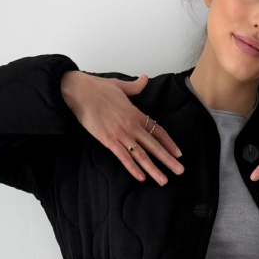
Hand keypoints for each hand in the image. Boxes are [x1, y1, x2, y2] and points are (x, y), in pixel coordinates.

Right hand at [60, 70, 182, 184]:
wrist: (79, 91)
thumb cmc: (98, 88)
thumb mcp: (120, 85)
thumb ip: (135, 86)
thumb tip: (145, 78)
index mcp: (136, 113)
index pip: (158, 131)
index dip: (169, 143)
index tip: (178, 153)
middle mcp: (132, 126)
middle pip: (154, 146)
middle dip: (168, 160)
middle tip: (180, 171)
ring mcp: (120, 134)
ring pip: (141, 155)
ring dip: (154, 169)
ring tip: (164, 180)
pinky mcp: (108, 141)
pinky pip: (124, 158)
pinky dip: (133, 168)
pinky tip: (142, 178)